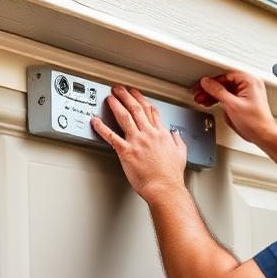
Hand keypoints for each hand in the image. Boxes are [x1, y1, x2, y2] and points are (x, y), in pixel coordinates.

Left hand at [91, 85, 186, 202]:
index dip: (142, 100)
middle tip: (119, 89)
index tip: (137, 95)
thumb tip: (175, 135)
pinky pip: (111, 136)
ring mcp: (137, 141)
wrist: (165, 188)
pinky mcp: (126, 152)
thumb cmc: (171, 176)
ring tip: (109, 97)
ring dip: (116, 104)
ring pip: (125, 116)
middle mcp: (149, 134)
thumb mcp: (181, 154)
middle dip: (127, 96)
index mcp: (161, 134)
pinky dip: (102, 127)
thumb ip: (177, 142)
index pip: (151, 111)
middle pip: (137, 108)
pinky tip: (95, 121)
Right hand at [193, 71, 276, 144]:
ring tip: (203, 100)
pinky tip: (212, 103)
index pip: (226, 75)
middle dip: (211, 89)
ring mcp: (248, 92)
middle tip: (199, 93)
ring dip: (214, 95)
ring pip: (227, 89)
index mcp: (250, 80)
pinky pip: (231, 96)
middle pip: (225, 82)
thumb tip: (207, 83)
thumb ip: (218, 92)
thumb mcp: (232, 105)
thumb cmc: (255, 122)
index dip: (212, 81)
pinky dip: (221, 100)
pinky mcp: (246, 101)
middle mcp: (250, 84)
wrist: (263, 135)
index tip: (202, 86)